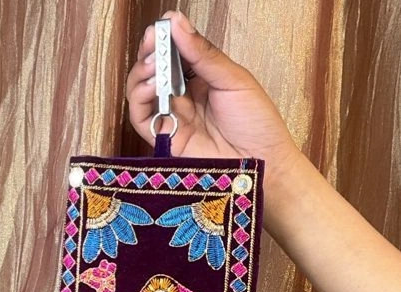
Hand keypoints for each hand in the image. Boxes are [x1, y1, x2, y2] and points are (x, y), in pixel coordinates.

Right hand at [126, 11, 301, 178]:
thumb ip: (203, 54)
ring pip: (140, 93)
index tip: (161, 27)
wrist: (261, 161)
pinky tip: (151, 87)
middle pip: (152, 72)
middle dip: (149, 54)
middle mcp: (183, 97)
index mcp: (201, 79)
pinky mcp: (166, 139)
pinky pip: (140, 119)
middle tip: (154, 43)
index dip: (164, 40)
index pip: (173, 55)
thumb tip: (178, 23)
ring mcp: (173, 118)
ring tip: (153, 65)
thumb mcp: (233, 79)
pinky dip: (139, 100)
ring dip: (140, 75)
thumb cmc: (256, 122)